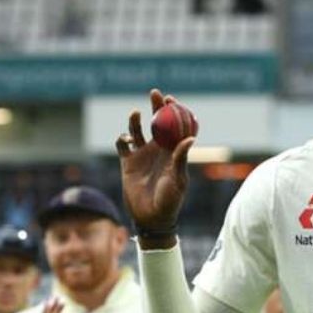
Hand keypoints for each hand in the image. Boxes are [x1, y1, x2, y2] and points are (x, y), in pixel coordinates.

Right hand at [116, 89, 194, 247]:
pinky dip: (122, 138)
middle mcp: (157, 150)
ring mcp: (142, 155)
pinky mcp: (128, 163)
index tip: (171, 100)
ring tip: (136, 114)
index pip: (175, 126)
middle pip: (156, 122)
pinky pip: (122, 145)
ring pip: (137, 130)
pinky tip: (126, 140)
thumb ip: (181, 158)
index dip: (174, 111)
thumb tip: (190, 138)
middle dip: (156, 107)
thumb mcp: (178, 180)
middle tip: (155, 94)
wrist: (151, 218)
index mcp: (172, 152)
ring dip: (136, 120)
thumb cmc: (170, 201)